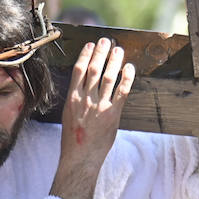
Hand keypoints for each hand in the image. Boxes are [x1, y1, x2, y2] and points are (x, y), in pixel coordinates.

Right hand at [49, 38, 135, 198]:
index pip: (79, 70)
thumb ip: (77, 100)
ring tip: (118, 49)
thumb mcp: (69, 116)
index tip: (91, 45)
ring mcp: (99, 106)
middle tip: (107, 40)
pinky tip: (129, 67)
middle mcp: (85, 99)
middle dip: (101, 52)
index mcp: (72, 98)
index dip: (86, 55)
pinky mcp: (112, 114)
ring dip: (114, 60)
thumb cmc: (74, 140)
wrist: (80, 158)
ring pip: (108, 77)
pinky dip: (126, 78)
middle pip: (94, 69)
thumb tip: (84, 87)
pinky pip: (122, 91)